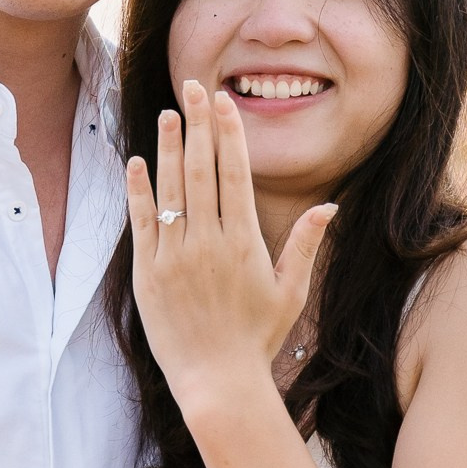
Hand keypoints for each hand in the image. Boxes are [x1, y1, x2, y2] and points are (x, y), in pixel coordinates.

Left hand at [127, 79, 335, 421]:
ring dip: (167, 147)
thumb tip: (330, 206)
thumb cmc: (257, 338)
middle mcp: (209, 243)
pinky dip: (139, 191)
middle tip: (193, 86)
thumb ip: (305, 245)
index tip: (222, 102)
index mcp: (245, 242)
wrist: (217, 381)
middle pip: (200, 170)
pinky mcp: (148, 274)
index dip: (228, 133)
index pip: (234, 173)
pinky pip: (142, 223)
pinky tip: (136, 162)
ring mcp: (175, 257)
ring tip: (167, 113)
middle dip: (197, 124)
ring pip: (170, 190)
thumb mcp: (289, 292)